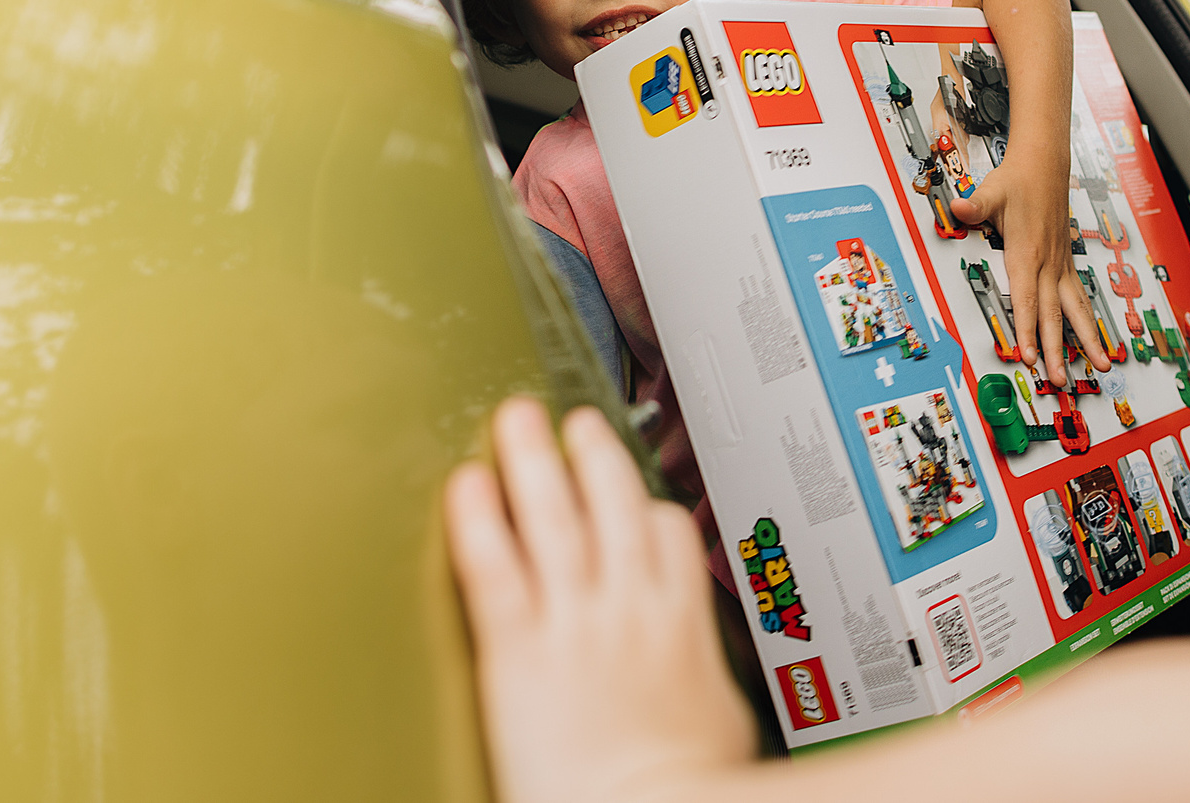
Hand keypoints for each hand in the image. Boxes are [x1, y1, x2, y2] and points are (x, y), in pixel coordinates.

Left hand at [444, 399, 758, 802]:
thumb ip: (702, 680)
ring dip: (532, 459)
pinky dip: (477, 519)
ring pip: (552, 515)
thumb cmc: (692, 789)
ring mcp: (573, 618)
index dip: (647, 503)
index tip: (633, 495)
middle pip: (611, 501)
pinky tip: (465, 486)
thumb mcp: (723, 721)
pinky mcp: (518, 647)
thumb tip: (703, 685)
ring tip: (517, 422)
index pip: (667, 531)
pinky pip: (493, 565)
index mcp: (680, 622)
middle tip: (575, 423)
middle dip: (591, 452)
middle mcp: (627, 604)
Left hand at [952, 154, 1106, 387]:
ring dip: (1087, 340)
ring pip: (1076, 310)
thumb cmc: (1018, 181)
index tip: (1028, 357)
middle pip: (1053, 315)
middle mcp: (1048, 264)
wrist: (1045, 166)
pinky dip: (1088, 321)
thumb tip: (958, 208)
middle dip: (1058, 350)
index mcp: (1027, 253)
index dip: (1026, 330)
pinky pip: (1079, 298)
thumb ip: (974, 205)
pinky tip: (1096, 339)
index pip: (1025, 300)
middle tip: (1060, 380)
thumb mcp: (991, 192)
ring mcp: (1060, 265)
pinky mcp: (1066, 263)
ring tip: (1102, 366)